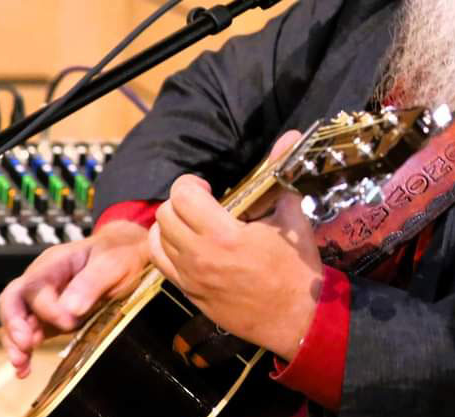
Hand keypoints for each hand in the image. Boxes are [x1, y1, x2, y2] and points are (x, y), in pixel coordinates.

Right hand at [0, 220, 149, 377]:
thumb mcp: (112, 262)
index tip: (68, 321)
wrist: (130, 254)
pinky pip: (32, 335)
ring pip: (19, 323)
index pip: (35, 287)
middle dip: (14, 327)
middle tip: (25, 346)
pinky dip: (26, 352)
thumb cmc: (119, 253)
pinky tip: (24, 369)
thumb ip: (91, 283)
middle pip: (13, 303)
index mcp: (54, 263)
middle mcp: (43, 282)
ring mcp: (46, 301)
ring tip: (22, 364)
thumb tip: (70, 309)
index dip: (46, 308)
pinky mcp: (52, 319)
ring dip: (17, 345)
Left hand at [148, 130, 323, 359]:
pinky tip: (189, 247)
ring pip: (156, 239)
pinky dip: (166, 249)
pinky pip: (160, 264)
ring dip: (171, 226)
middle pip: (165, 214)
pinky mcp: (189, 293)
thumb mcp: (292, 219)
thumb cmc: (297, 270)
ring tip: (194, 226)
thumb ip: (282, 175)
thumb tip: (291, 135)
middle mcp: (200, 256)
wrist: (298, 319)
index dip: (191, 185)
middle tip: (203, 205)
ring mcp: (191, 278)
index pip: (182, 196)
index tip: (209, 190)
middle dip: (181, 203)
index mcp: (225, 235)